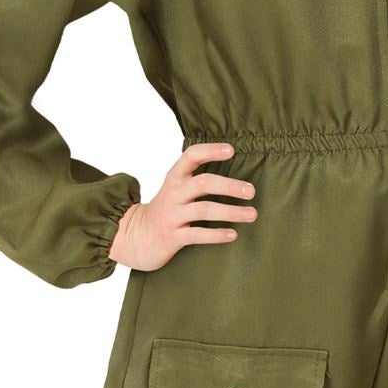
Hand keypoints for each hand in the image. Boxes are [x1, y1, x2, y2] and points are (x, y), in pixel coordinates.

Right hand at [109, 143, 257, 272]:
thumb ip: (198, 179)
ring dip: (231, 212)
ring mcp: (172, 215)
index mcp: (176, 179)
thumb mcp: (176, 189)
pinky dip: (216, 234)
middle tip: (251, 191)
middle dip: (229, 186)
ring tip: (251, 214)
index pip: (191, 156)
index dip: (210, 151)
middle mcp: (174, 194)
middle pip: (203, 183)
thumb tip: (238, 173)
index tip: (231, 150)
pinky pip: (197, 234)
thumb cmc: (167, 211)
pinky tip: (233, 234)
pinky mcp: (172, 237)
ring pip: (204, 210)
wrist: (136, 237)